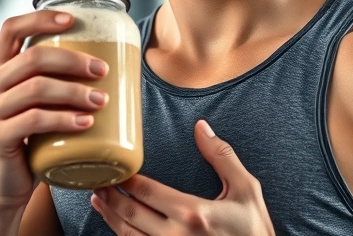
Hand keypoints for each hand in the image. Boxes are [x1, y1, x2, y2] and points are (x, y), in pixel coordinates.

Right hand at [0, 10, 109, 208]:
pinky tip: (86, 122)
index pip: (11, 29)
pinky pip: (34, 120)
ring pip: (37, 88)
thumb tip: (108, 60)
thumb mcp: (35, 103)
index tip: (73, 19)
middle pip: (33, 58)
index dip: (41, 19)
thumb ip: (51, 81)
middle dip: (73, 61)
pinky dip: (64, 119)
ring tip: (101, 100)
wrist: (6, 184)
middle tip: (103, 71)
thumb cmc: (30, 139)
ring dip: (75, 91)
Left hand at [91, 120, 274, 234]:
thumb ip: (222, 157)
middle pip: (130, 214)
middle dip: (110, 196)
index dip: (126, 180)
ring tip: (99, 201)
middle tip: (98, 182)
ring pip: (128, 235)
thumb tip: (201, 127)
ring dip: (110, 217)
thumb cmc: (254, 229)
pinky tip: (118, 226)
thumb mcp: (246, 190)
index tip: (116, 168)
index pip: (147, 192)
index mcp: (193, 213)